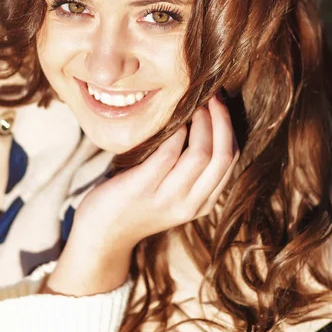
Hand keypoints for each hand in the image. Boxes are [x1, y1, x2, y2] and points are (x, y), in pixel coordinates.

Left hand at [72, 95, 239, 254]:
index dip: (230, 129)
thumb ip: (187, 169)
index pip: (230, 161)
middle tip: (213, 97)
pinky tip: (173, 120)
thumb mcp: (171, 191)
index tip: (221, 105)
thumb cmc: (135, 202)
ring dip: (201, 123)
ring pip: (200, 155)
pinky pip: (167, 155)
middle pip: (221, 157)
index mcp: (202, 203)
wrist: (102, 233)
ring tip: (194, 104)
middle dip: (222, 121)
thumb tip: (200, 122)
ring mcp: (166, 199)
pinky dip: (175, 133)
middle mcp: (190, 204)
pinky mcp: (141, 189)